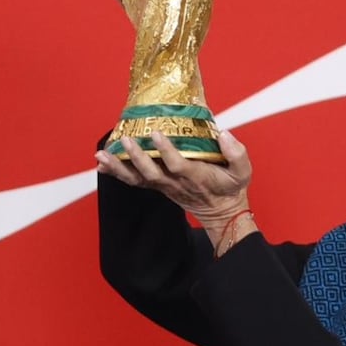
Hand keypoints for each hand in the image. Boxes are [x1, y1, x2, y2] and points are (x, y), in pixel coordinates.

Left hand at [95, 130, 250, 226]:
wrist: (222, 212)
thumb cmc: (231, 188)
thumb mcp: (243, 172)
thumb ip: (237, 154)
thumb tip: (224, 134)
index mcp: (196, 177)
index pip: (178, 165)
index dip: (166, 151)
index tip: (156, 133)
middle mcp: (176, 183)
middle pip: (152, 172)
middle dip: (137, 157)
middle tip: (125, 140)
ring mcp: (164, 186)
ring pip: (138, 178)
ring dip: (119, 167)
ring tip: (101, 155)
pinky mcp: (158, 186)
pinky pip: (134, 181)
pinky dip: (117, 173)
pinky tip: (102, 163)